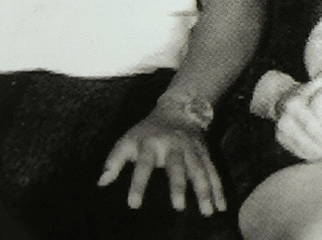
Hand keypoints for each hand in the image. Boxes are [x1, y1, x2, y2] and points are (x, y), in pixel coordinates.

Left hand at [98, 105, 225, 216]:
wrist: (179, 109)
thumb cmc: (147, 131)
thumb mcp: (128, 140)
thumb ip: (114, 160)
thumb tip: (100, 183)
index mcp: (150, 143)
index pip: (143, 165)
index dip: (138, 184)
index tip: (133, 205)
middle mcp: (173, 146)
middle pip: (176, 167)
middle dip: (178, 186)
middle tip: (179, 207)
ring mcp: (191, 149)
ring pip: (199, 170)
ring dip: (204, 190)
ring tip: (207, 211)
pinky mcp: (204, 153)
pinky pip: (213, 171)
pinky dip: (218, 189)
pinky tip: (220, 207)